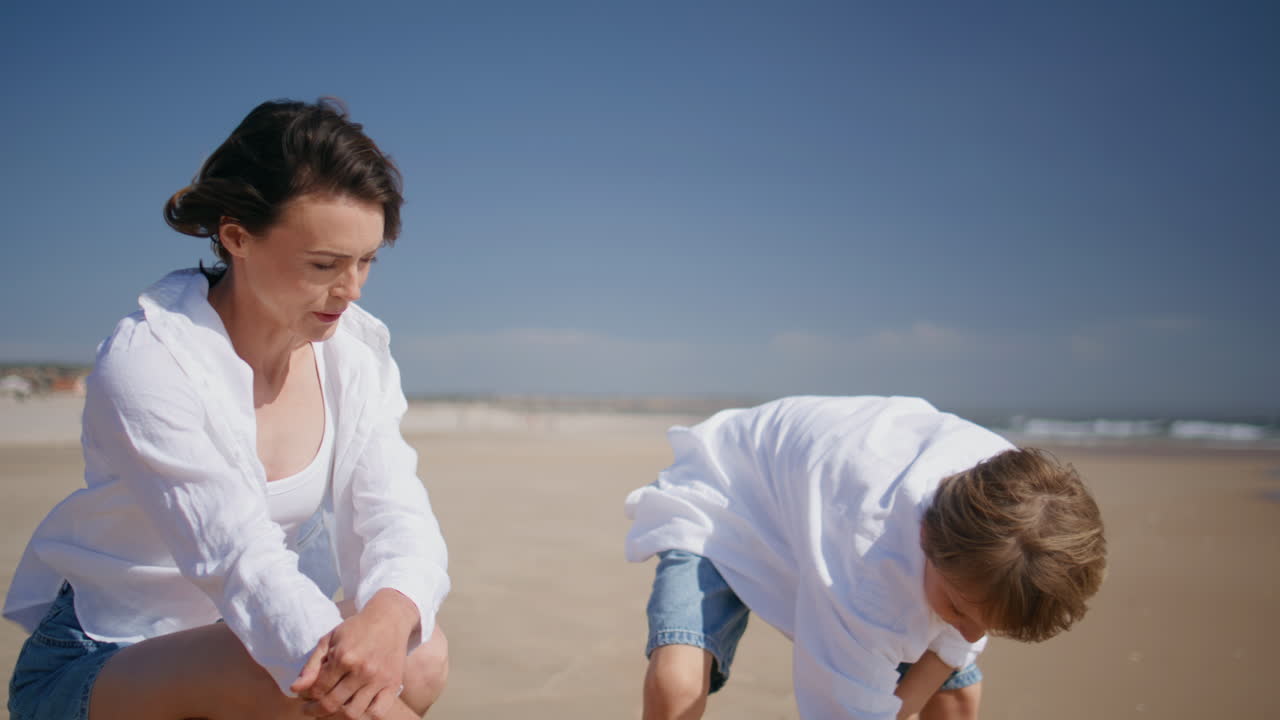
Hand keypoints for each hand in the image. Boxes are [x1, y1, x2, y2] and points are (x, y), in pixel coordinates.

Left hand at [292, 590, 418, 718]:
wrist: (389, 619)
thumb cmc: (355, 629)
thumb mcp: (329, 640)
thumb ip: (311, 665)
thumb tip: (295, 689)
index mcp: (343, 656)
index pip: (318, 689)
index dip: (306, 696)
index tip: (304, 696)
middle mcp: (362, 670)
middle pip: (331, 704)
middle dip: (315, 710)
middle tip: (311, 709)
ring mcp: (379, 679)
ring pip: (352, 713)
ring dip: (336, 717)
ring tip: (330, 711)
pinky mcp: (393, 684)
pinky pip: (377, 713)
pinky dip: (364, 717)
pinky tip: (354, 708)